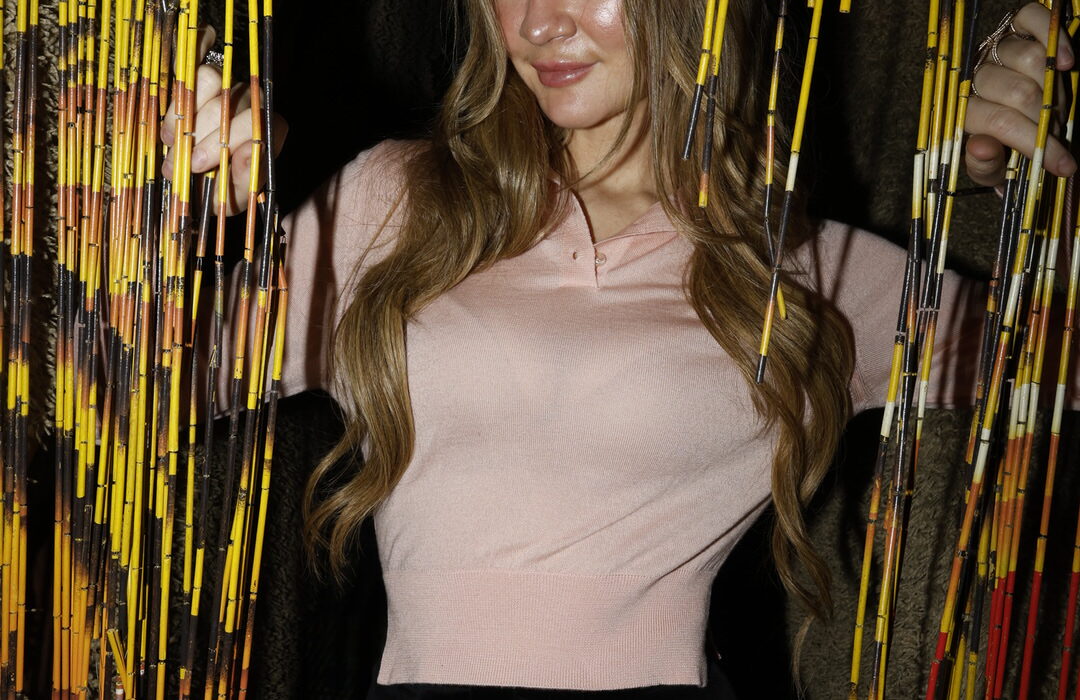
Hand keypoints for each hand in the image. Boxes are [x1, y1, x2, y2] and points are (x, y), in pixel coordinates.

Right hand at [160, 26, 287, 215]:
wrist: (196, 189)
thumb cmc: (223, 192)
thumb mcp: (236, 196)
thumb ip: (247, 179)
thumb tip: (246, 153)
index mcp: (268, 130)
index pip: (265, 120)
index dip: (235, 137)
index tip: (201, 163)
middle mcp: (251, 104)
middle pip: (235, 101)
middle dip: (206, 135)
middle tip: (186, 164)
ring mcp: (225, 89)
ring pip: (211, 80)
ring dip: (185, 115)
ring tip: (173, 145)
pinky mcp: (199, 81)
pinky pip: (191, 70)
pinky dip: (175, 100)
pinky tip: (167, 131)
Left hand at [965, 2, 1076, 186]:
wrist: (1014, 121)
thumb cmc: (1001, 147)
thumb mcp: (990, 168)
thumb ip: (984, 166)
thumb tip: (982, 148)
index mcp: (963, 113)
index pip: (998, 123)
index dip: (1033, 142)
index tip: (1064, 165)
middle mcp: (974, 77)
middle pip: (1018, 91)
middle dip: (1048, 118)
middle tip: (1059, 132)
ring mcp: (993, 49)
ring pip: (1029, 59)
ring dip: (1055, 88)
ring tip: (1060, 108)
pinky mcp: (1012, 26)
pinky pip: (1031, 19)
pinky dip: (1054, 38)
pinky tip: (1067, 63)